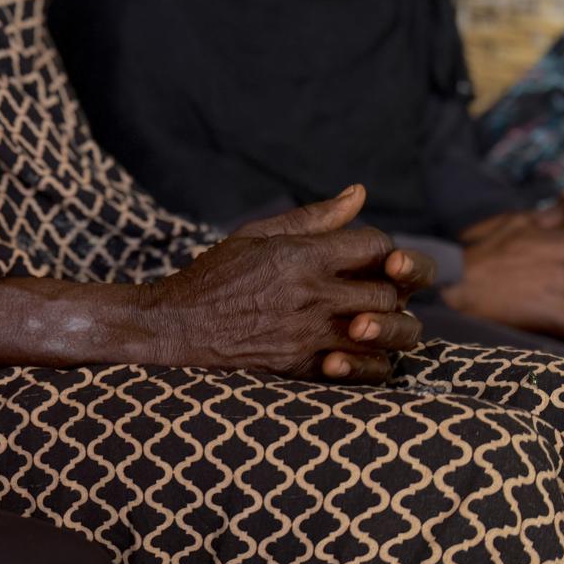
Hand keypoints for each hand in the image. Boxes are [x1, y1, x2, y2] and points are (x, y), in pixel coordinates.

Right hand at [139, 185, 429, 383]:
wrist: (176, 326)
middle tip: (371, 289)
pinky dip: (368, 361)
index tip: (366, 256)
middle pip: (386, 292)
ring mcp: (307, 335)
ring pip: (381, 332)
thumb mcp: (258, 235)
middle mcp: (311, 296)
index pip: (376, 247)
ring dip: (385, 325)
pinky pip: (359, 370)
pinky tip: (354, 349)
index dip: (381, 249)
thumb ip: (312, 218)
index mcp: (302, 257)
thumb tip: (359, 194)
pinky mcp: (300, 366)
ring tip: (367, 319)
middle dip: (388, 288)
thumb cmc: (215, 276)